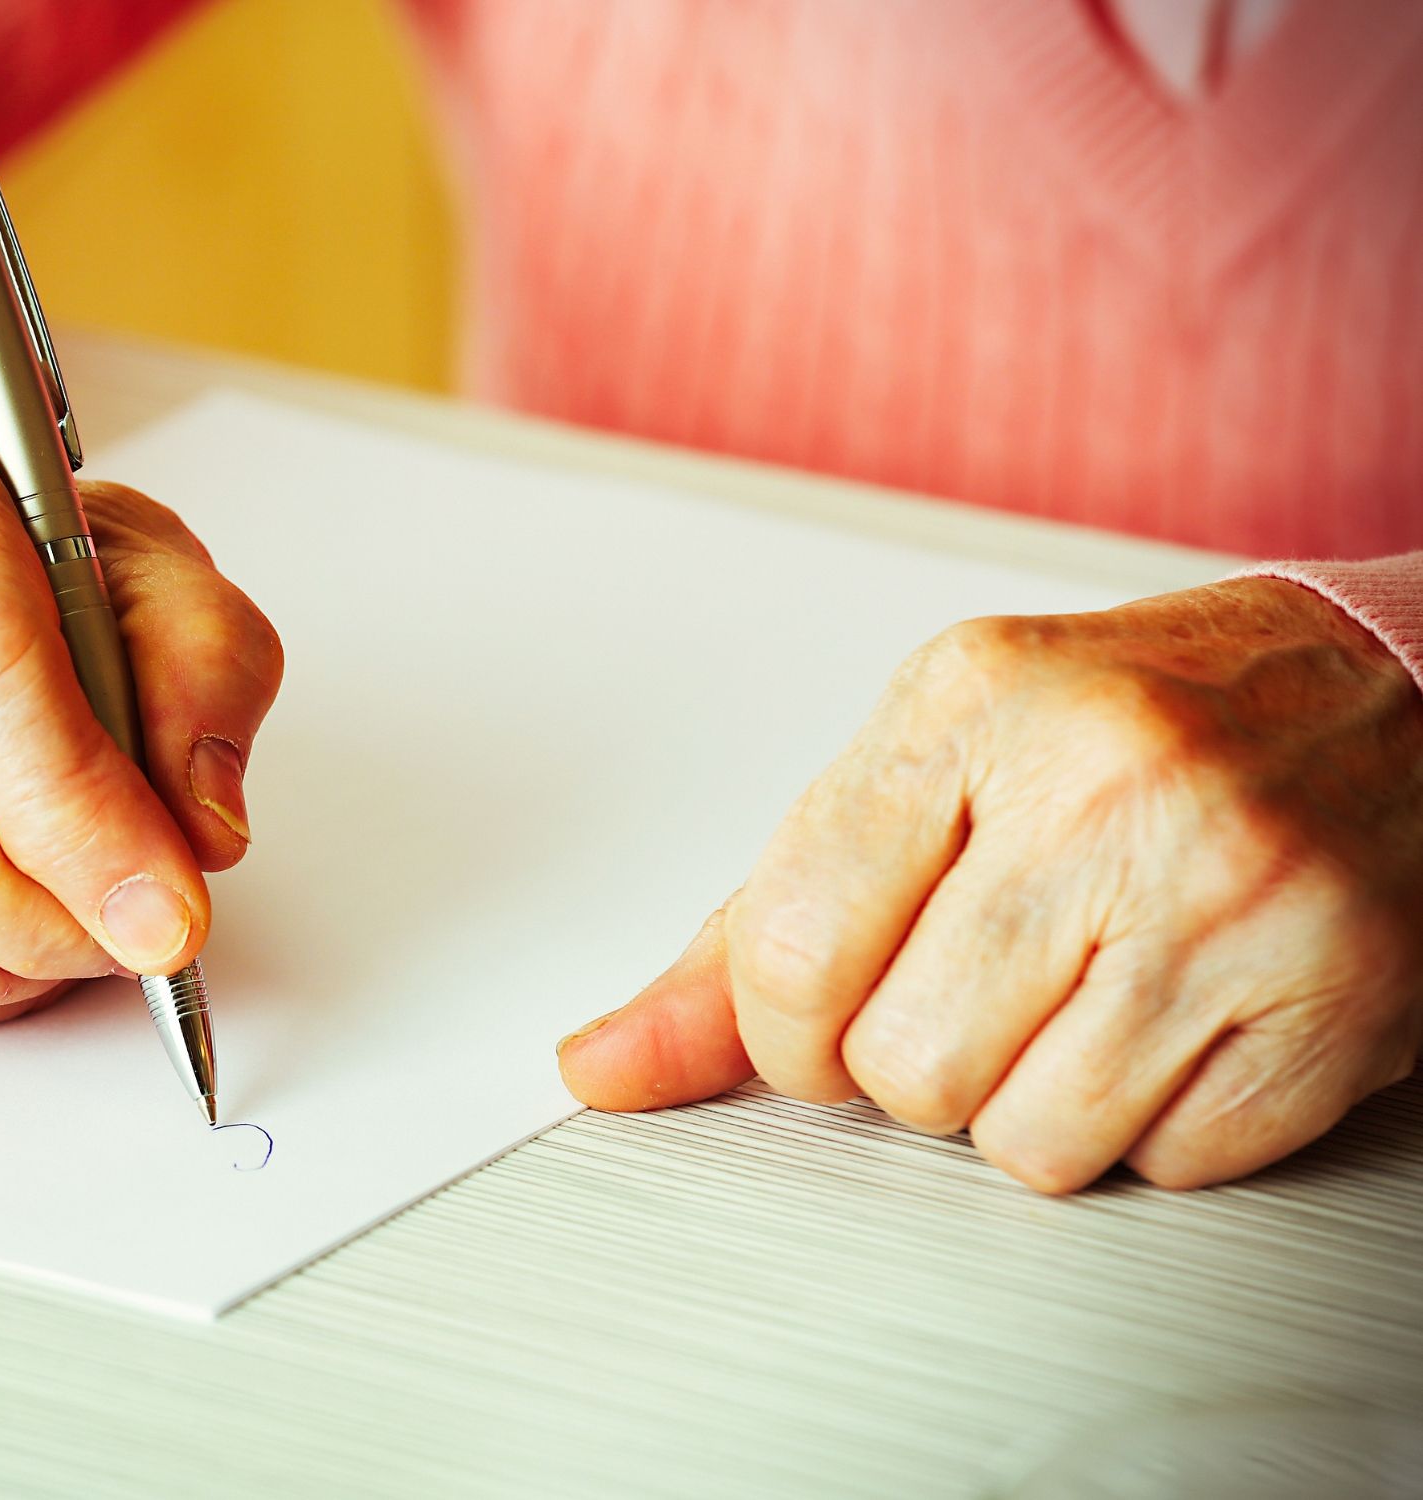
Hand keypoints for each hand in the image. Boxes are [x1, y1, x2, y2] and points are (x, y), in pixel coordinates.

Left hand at [558, 579, 1422, 1190]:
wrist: (1385, 692)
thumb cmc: (1121, 730)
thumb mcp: (916, 775)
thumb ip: (750, 931)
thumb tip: (597, 1066)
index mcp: (966, 706)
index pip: (788, 956)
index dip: (783, 1035)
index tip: (822, 1019)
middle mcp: (1104, 786)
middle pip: (900, 1071)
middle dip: (915, 1067)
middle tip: (984, 985)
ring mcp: (1232, 894)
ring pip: (1026, 1144)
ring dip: (1030, 1109)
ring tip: (1082, 999)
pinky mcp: (1338, 997)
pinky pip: (1168, 1171)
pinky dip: (1155, 1128)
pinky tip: (1179, 1021)